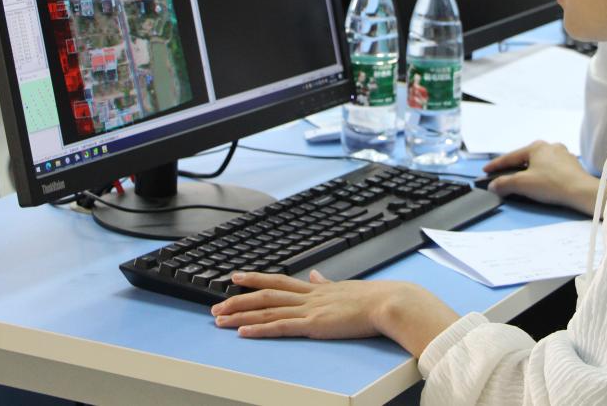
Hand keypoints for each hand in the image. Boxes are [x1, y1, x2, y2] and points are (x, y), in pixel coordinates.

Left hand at [211, 270, 458, 356]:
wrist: (390, 303)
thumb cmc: (375, 300)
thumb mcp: (345, 287)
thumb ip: (327, 283)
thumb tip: (317, 275)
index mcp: (316, 289)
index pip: (278, 282)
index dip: (255, 279)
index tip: (236, 277)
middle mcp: (308, 297)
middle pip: (265, 295)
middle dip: (238, 300)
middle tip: (216, 305)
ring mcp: (310, 310)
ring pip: (267, 310)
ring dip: (241, 315)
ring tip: (220, 320)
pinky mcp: (314, 325)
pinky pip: (281, 326)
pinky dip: (260, 329)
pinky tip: (243, 332)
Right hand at [483, 140, 606, 214]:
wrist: (581, 192)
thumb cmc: (552, 184)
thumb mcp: (522, 184)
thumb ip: (504, 184)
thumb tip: (493, 186)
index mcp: (536, 147)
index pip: (511, 157)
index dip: (496, 165)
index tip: (485, 170)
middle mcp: (550, 146)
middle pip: (526, 158)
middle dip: (514, 167)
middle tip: (503, 175)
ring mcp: (563, 155)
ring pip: (540, 162)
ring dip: (530, 170)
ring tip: (524, 180)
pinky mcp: (572, 166)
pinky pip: (552, 168)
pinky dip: (544, 174)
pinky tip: (543, 182)